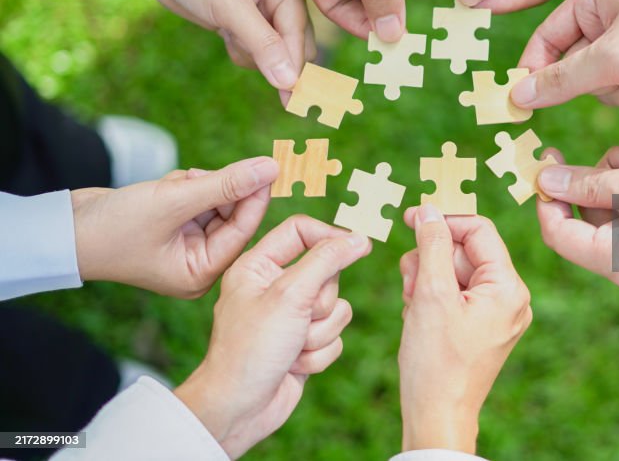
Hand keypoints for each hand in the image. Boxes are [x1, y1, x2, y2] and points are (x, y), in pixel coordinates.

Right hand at [72, 156, 278, 297]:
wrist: (62, 229)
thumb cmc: (114, 228)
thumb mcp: (174, 200)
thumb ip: (226, 183)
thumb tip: (270, 167)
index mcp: (200, 272)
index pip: (243, 229)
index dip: (255, 195)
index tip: (270, 165)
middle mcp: (197, 263)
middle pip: (230, 214)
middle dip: (215, 189)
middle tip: (195, 178)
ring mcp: (184, 244)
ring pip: (213, 200)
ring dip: (195, 185)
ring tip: (169, 187)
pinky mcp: (172, 225)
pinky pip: (195, 197)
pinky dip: (182, 186)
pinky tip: (160, 187)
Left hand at [96, 0, 313, 102]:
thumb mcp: (230, 8)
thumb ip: (263, 45)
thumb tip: (289, 82)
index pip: (298, 36)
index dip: (293, 66)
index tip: (293, 100)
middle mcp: (283, 0)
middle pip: (295, 49)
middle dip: (273, 61)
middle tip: (259, 70)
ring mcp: (265, 13)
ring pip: (275, 56)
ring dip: (252, 56)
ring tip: (227, 32)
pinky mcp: (247, 24)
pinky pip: (256, 53)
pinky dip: (240, 51)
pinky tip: (223, 33)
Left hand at [175, 216, 370, 458]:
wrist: (238, 409)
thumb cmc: (251, 348)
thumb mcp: (290, 295)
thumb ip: (327, 260)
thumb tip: (358, 238)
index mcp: (258, 266)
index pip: (301, 230)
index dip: (330, 237)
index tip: (358, 246)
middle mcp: (274, 287)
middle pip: (327, 273)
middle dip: (321, 302)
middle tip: (300, 317)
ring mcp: (290, 317)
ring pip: (336, 308)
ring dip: (320, 332)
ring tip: (292, 347)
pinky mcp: (303, 343)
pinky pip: (334, 337)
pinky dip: (319, 353)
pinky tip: (294, 365)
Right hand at [398, 205, 531, 453]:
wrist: (436, 417)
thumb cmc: (436, 361)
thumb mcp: (431, 294)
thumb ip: (431, 245)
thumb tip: (429, 210)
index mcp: (508, 288)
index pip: (479, 230)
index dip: (444, 220)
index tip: (411, 217)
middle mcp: (510, 298)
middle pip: (466, 250)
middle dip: (431, 258)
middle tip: (409, 279)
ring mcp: (496, 314)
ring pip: (455, 271)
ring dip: (427, 277)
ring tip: (412, 301)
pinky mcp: (480, 327)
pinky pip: (455, 293)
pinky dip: (432, 296)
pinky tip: (417, 313)